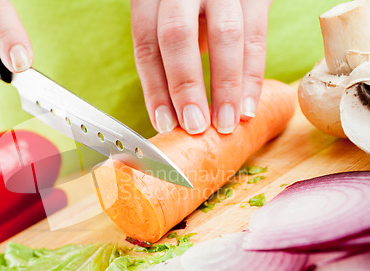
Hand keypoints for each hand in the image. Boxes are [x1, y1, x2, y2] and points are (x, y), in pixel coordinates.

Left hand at [130, 0, 272, 134]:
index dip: (154, 88)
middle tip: (195, 126)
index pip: (146, 44)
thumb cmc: (189, 7)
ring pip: (225, 35)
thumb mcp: (168, 22)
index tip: (164, 124)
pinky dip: (252, 77)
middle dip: (186, 87)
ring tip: (225, 124)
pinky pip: (256, 36)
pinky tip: (247, 107)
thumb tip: (173, 114)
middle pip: (177, 36)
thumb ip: (168, 54)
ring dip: (225, 88)